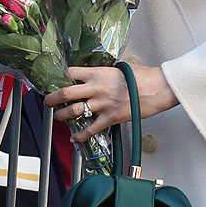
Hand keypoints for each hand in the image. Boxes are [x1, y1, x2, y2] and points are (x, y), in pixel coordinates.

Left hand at [44, 63, 178, 141]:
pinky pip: (91, 129)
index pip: (71, 73)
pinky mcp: (111, 118)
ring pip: (74, 111)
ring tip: (58, 117)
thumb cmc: (142, 77)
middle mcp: (97, 87)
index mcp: (98, 73)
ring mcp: (103, 104)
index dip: (62, 78)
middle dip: (52, 99)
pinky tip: (75, 138)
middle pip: (66, 93)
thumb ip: (104, 73)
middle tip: (48, 102)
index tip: (59, 83)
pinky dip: (80, 135)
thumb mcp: (119, 68)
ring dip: (62, 116)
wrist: (157, 88)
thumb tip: (96, 76)